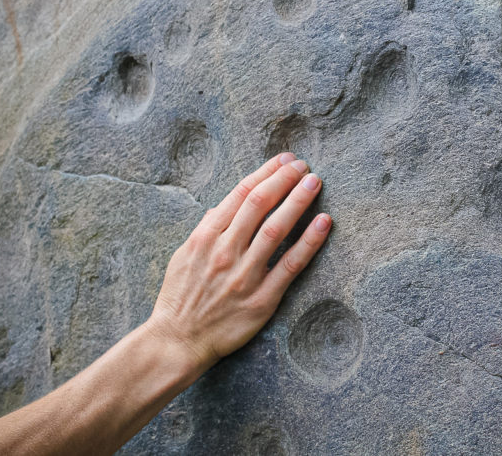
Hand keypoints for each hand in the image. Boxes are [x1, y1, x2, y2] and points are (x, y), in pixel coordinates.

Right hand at [145, 153, 330, 371]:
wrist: (177, 341)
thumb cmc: (179, 298)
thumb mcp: (182, 256)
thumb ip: (204, 230)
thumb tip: (219, 207)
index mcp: (205, 236)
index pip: (240, 194)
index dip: (265, 172)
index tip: (283, 160)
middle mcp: (225, 251)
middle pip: (260, 204)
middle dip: (284, 179)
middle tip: (303, 165)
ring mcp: (245, 275)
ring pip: (276, 229)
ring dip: (298, 201)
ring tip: (315, 182)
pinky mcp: (262, 299)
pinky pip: (290, 266)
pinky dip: (309, 242)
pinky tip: (324, 222)